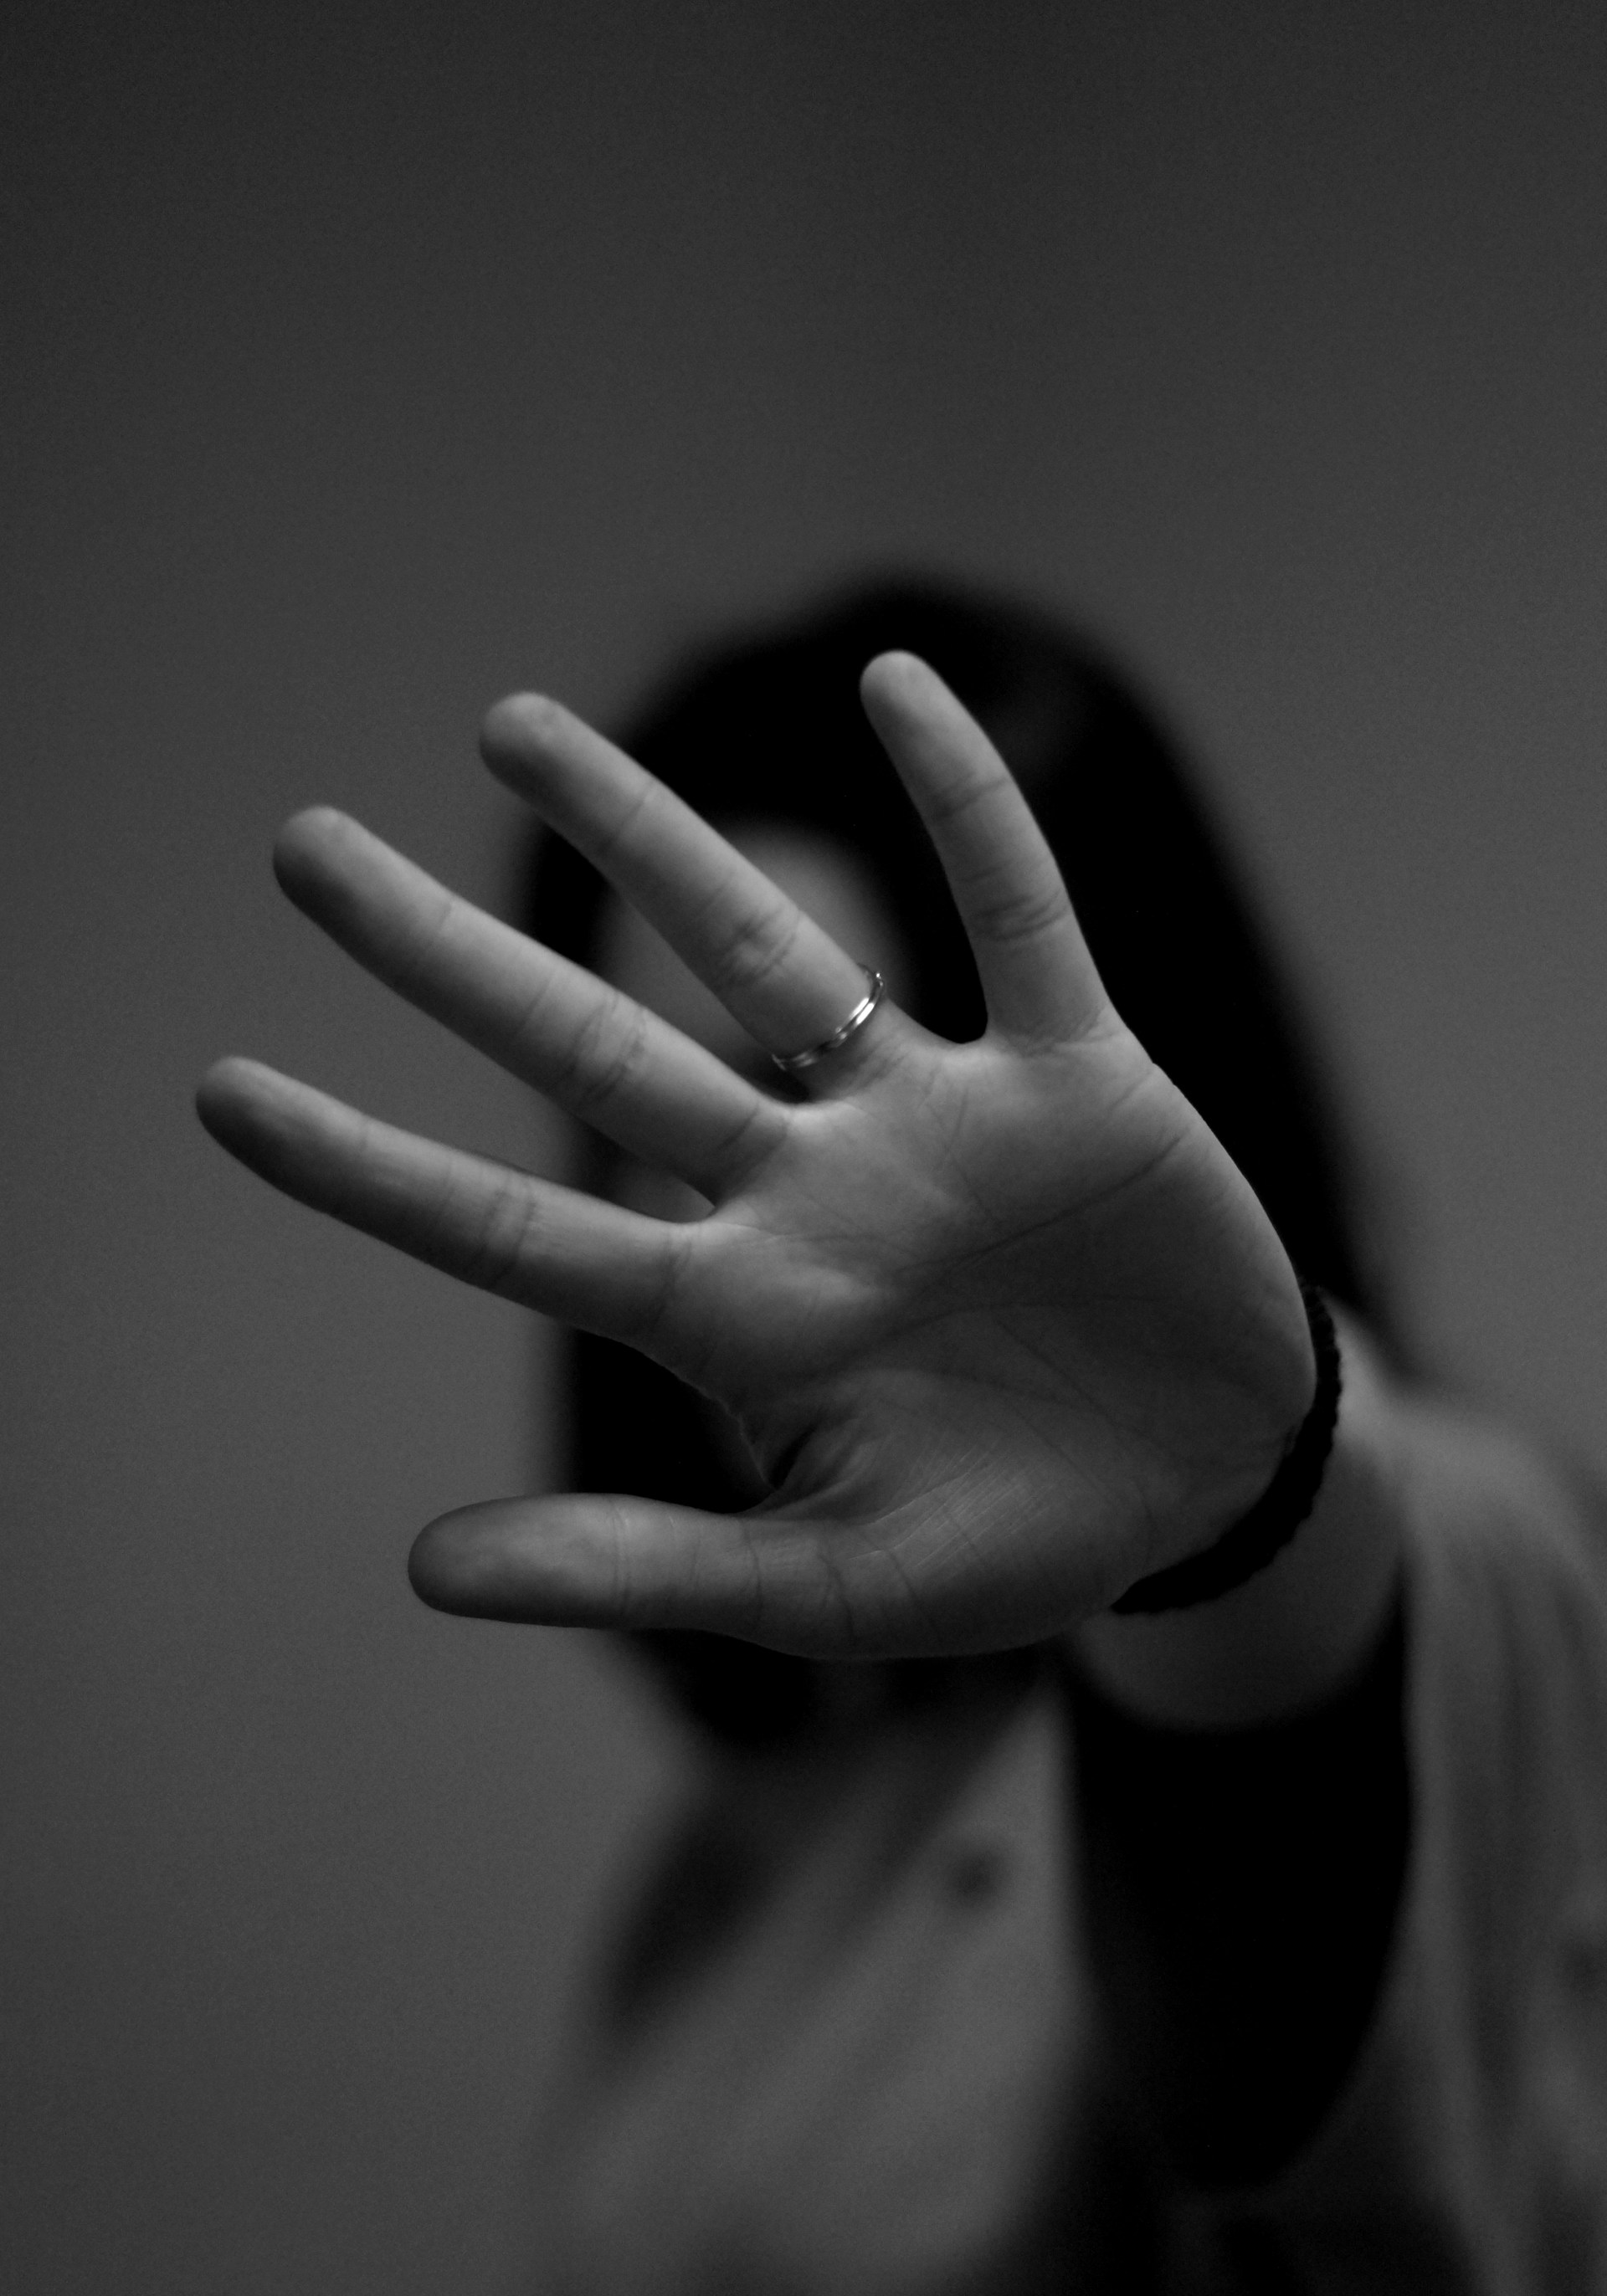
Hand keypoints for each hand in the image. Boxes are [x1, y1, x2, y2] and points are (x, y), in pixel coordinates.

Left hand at [197, 654, 1313, 1657]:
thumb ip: (646, 1567)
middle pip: (600, 1049)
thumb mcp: (832, 1590)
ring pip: (769, 951)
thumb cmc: (1015, 1546)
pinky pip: (1017, 915)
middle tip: (298, 851)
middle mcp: (809, 1193)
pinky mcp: (1078, 1075)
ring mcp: (936, 1122)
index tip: (224, 1097)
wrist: (1208, 1488)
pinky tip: (894, 683)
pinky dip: (969, 807)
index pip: (520, 1229)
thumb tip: (421, 1572)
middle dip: (452, 960)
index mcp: (743, 1318)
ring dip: (648, 840)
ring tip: (508, 728)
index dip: (375, 1170)